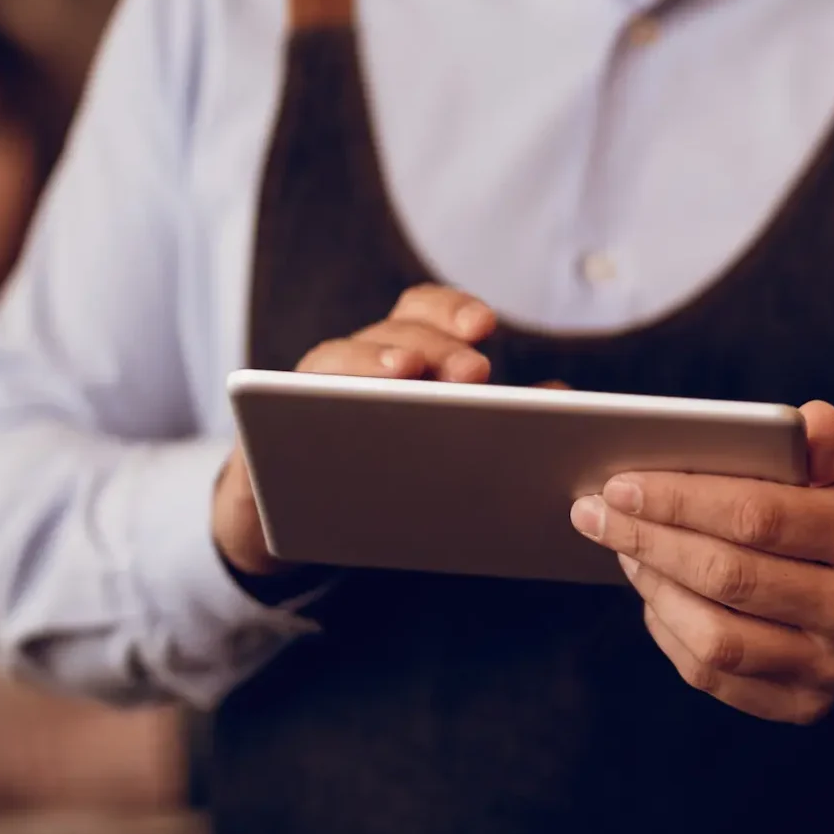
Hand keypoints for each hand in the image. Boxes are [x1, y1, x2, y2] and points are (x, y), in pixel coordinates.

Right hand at [213, 284, 497, 579]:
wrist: (298, 523)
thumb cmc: (391, 467)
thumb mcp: (450, 443)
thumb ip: (503, 416)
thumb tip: (565, 399)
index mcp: (403, 354)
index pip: (424, 310)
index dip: (451, 310)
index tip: (486, 326)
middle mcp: (354, 362)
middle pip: (390, 333)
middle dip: (431, 345)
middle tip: (470, 370)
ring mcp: (307, 393)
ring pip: (332, 360)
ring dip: (369, 362)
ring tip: (403, 378)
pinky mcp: (268, 434)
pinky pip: (275, 410)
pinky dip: (297, 406)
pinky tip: (329, 424)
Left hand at [570, 402, 833, 723]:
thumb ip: (827, 439)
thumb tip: (805, 422)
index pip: (760, 517)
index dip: (682, 500)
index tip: (621, 483)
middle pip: (729, 577)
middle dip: (649, 540)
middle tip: (594, 512)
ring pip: (717, 638)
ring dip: (654, 588)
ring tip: (623, 548)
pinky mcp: (806, 706)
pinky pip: (716, 676)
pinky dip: (670, 633)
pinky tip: (653, 592)